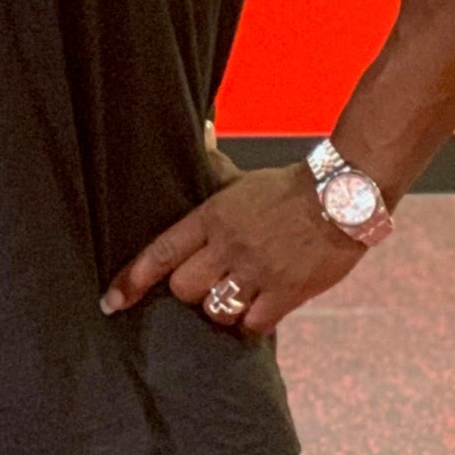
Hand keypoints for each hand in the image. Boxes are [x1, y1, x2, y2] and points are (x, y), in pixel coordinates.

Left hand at [103, 164, 364, 337]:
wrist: (343, 196)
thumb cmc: (287, 187)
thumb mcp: (239, 177)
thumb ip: (213, 163)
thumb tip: (200, 129)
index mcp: (211, 216)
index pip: (161, 252)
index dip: (132, 280)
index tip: (111, 302)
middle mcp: (229, 246)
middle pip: (185, 289)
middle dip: (188, 293)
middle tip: (204, 286)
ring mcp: (258, 271)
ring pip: (217, 310)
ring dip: (220, 311)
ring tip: (231, 301)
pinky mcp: (288, 292)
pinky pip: (254, 325)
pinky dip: (250, 326)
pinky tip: (254, 316)